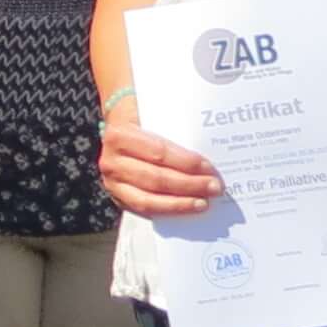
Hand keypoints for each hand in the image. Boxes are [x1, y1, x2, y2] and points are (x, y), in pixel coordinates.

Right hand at [97, 109, 220, 218]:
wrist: (118, 131)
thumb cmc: (142, 121)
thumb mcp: (153, 116)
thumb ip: (174, 129)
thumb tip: (206, 150)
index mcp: (119, 135)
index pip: (159, 152)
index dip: (186, 163)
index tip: (210, 168)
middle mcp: (111, 161)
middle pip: (156, 178)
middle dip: (189, 185)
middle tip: (215, 187)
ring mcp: (112, 182)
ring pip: (149, 199)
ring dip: (180, 203)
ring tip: (204, 202)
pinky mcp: (118, 197)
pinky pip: (144, 210)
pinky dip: (168, 211)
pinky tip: (186, 208)